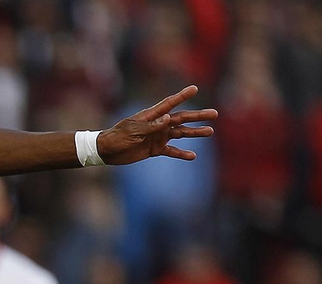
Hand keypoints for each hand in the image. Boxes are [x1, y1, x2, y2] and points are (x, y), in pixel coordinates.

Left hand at [94, 86, 216, 164]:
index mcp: (152, 115)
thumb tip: (168, 118)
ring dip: (195, 133)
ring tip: (210, 132)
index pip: (170, 104)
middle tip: (214, 114)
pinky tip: (192, 156)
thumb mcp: (134, 131)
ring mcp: (158, 136)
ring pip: (180, 133)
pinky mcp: (155, 149)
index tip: (194, 88)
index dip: (182, 96)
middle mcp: (158, 124)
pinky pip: (171, 151)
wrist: (106, 151)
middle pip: (182, 118)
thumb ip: (151, 126)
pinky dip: (181, 153)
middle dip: (198, 116)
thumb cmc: (117, 137)